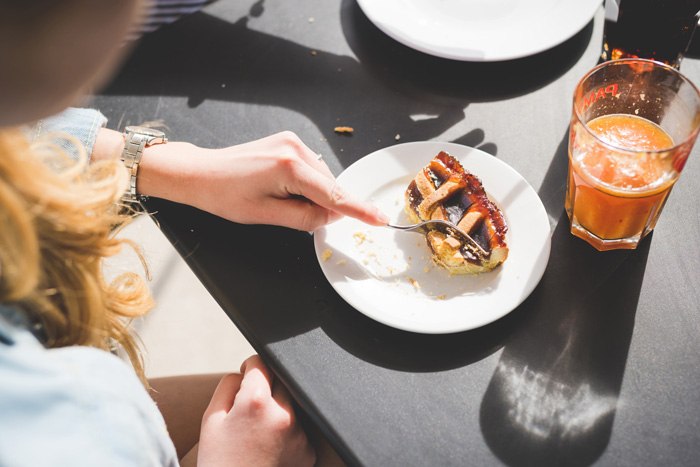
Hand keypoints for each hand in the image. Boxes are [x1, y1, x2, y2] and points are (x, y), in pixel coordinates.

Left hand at [138, 131, 388, 230]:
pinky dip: (306, 184)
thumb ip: (305, 217)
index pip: (333, 195)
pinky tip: (282, 189)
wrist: (200, 173)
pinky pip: (311, 169)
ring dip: (312, 195)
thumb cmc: (224, 196)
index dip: (358, 210)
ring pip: (321, 178)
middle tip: (292, 215)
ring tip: (277, 199)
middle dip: (322, 205)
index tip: (380, 219)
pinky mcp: (288, 142)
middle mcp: (295, 148)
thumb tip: (332, 217)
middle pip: (328, 186)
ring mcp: (292, 141)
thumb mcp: (265, 216)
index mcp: (289, 167)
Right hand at [197, 355, 315, 466]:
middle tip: (249, 406)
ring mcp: (299, 433)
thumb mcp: (211, 419)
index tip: (246, 375)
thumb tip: (247, 371)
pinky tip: (269, 446)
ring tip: (257, 431)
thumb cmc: (218, 461)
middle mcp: (283, 414)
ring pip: (291, 403)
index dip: (250, 367)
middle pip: (280, 380)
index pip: (261, 363)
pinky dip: (286, 430)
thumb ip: (228, 385)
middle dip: (266, 386)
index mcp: (255, 402)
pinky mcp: (308, 451)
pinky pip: (299, 427)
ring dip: (278, 407)